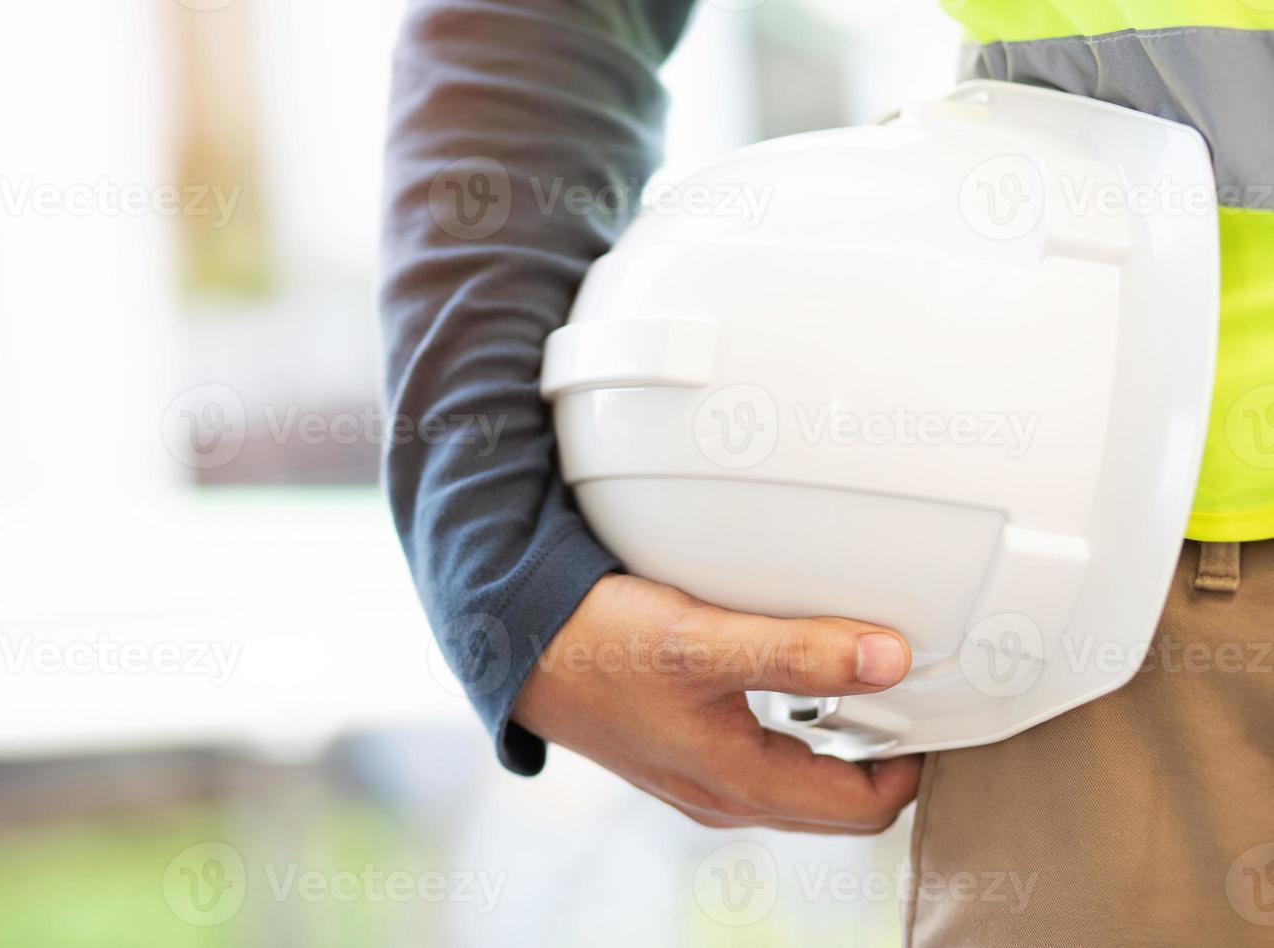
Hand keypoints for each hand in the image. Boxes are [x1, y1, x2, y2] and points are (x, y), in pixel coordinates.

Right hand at [512, 574, 921, 832]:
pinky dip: (795, 727)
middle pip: (835, 801)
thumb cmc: (597, 647)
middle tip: (910, 693)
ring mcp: (699, 777)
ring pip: (799, 779)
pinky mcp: (680, 750)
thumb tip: (890, 660)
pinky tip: (787, 676)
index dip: (913, 764)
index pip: (863, 807)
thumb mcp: (702, 643)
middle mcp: (723, 794)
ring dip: (839, 741)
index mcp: (739, 783)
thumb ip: (797, 653)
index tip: (936, 709)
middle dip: (883, 757)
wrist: (515, 646)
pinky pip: (761, 757)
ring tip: (857, 679)